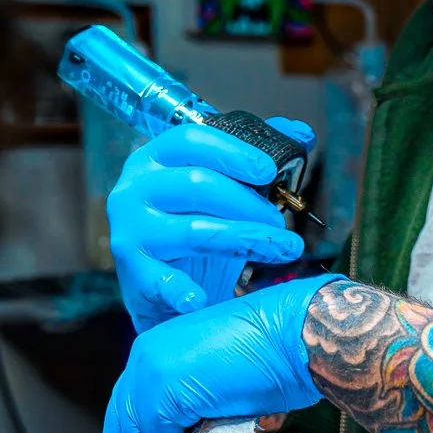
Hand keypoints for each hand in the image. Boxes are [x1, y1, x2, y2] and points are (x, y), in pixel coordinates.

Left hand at [102, 274, 343, 432]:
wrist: (294, 334)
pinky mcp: (162, 395)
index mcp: (153, 347)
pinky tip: (216, 432)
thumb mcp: (213, 373)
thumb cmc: (271, 353)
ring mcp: (148, 374)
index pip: (126, 407)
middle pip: (120, 428)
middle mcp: (142, 356)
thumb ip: (184, 397)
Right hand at [107, 117, 314, 331]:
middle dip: (249, 204)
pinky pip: (161, 280)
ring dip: (246, 240)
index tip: (269, 171)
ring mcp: (130, 228)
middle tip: (280, 223)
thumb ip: (256, 159)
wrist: (162, 286)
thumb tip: (302, 133)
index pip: (191, 140)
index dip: (233, 152)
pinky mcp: (131, 269)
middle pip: (197, 184)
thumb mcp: (223, 189)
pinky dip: (183, 290)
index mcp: (156, 158)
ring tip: (282, 250)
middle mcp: (136, 187)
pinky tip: (201, 299)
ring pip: (195, 230)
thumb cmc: (195, 226)